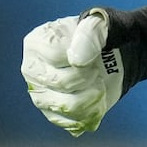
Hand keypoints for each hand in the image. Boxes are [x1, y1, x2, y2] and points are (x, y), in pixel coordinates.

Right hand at [20, 10, 122, 135]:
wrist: (115, 55)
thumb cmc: (104, 36)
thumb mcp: (103, 24)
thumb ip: (90, 34)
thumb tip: (76, 59)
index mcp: (36, 43)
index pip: (56, 56)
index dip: (83, 57)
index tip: (93, 52)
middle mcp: (32, 70)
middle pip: (60, 82)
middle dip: (88, 76)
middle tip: (97, 69)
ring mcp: (40, 93)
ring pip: (67, 105)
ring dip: (93, 96)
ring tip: (98, 83)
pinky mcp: (54, 113)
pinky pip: (72, 121)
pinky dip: (91, 112)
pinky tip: (98, 99)